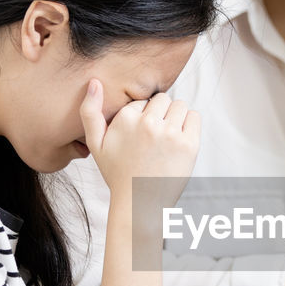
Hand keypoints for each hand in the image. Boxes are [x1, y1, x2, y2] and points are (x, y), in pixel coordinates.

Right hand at [80, 81, 199, 209]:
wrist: (140, 203)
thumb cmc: (118, 173)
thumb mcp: (96, 144)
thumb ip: (90, 112)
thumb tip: (94, 82)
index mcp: (126, 118)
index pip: (143, 101)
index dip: (142, 117)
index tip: (140, 136)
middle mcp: (148, 123)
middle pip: (163, 99)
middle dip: (161, 113)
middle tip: (156, 136)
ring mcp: (170, 133)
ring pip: (180, 105)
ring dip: (176, 117)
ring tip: (167, 138)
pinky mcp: (189, 144)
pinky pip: (195, 117)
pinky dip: (190, 124)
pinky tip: (180, 139)